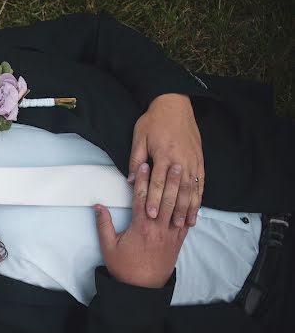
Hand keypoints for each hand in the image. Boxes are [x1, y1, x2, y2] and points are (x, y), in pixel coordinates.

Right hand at [95, 163, 188, 287]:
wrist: (141, 288)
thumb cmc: (124, 267)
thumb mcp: (108, 246)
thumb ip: (103, 225)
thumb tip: (98, 206)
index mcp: (140, 227)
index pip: (142, 198)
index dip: (142, 180)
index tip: (144, 166)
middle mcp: (158, 228)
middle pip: (164, 199)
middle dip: (168, 179)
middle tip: (172, 163)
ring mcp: (170, 235)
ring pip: (178, 208)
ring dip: (182, 190)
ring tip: (186, 175)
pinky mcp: (178, 242)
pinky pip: (186, 222)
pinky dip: (189, 209)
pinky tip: (192, 198)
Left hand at [129, 93, 203, 226]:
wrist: (175, 104)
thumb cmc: (153, 121)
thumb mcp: (139, 138)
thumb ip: (135, 160)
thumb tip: (131, 180)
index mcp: (164, 154)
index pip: (158, 182)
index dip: (154, 199)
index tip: (150, 215)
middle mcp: (181, 159)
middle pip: (177, 189)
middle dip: (173, 209)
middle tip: (170, 227)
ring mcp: (193, 160)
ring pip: (192, 189)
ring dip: (189, 207)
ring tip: (186, 224)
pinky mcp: (200, 160)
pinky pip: (201, 182)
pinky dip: (199, 197)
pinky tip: (197, 209)